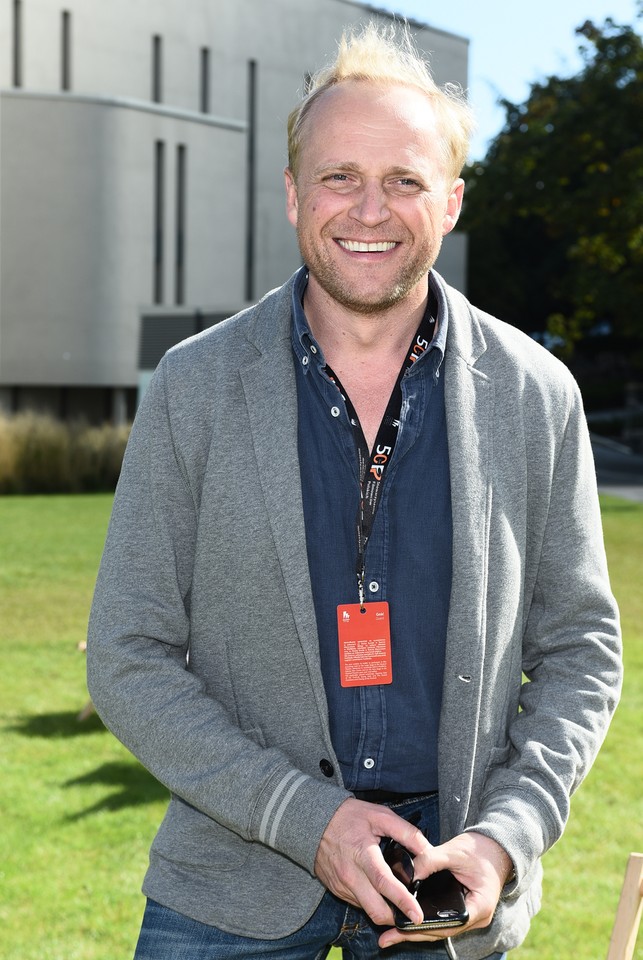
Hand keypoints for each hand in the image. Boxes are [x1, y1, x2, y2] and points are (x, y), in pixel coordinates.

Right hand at [314, 798, 431, 926]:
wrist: (314, 821)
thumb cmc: (349, 817)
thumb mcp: (380, 815)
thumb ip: (406, 832)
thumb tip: (427, 849)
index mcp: (363, 854)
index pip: (384, 883)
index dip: (403, 901)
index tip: (417, 915)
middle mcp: (350, 875)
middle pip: (376, 910)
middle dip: (396, 918)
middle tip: (411, 914)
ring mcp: (342, 886)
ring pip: (367, 910)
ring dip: (384, 911)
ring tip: (397, 901)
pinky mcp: (337, 890)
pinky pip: (358, 904)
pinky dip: (371, 902)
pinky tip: (378, 890)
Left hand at [378, 831, 512, 948]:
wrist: (496, 848)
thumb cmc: (481, 849)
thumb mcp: (454, 851)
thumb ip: (430, 860)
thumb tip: (407, 874)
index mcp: (480, 905)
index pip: (450, 923)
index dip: (424, 926)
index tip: (403, 926)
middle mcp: (475, 917)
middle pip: (441, 932)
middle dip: (413, 935)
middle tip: (387, 938)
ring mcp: (469, 917)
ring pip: (439, 930)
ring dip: (415, 932)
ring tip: (390, 936)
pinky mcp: (461, 911)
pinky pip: (440, 921)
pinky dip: (423, 922)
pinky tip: (405, 922)